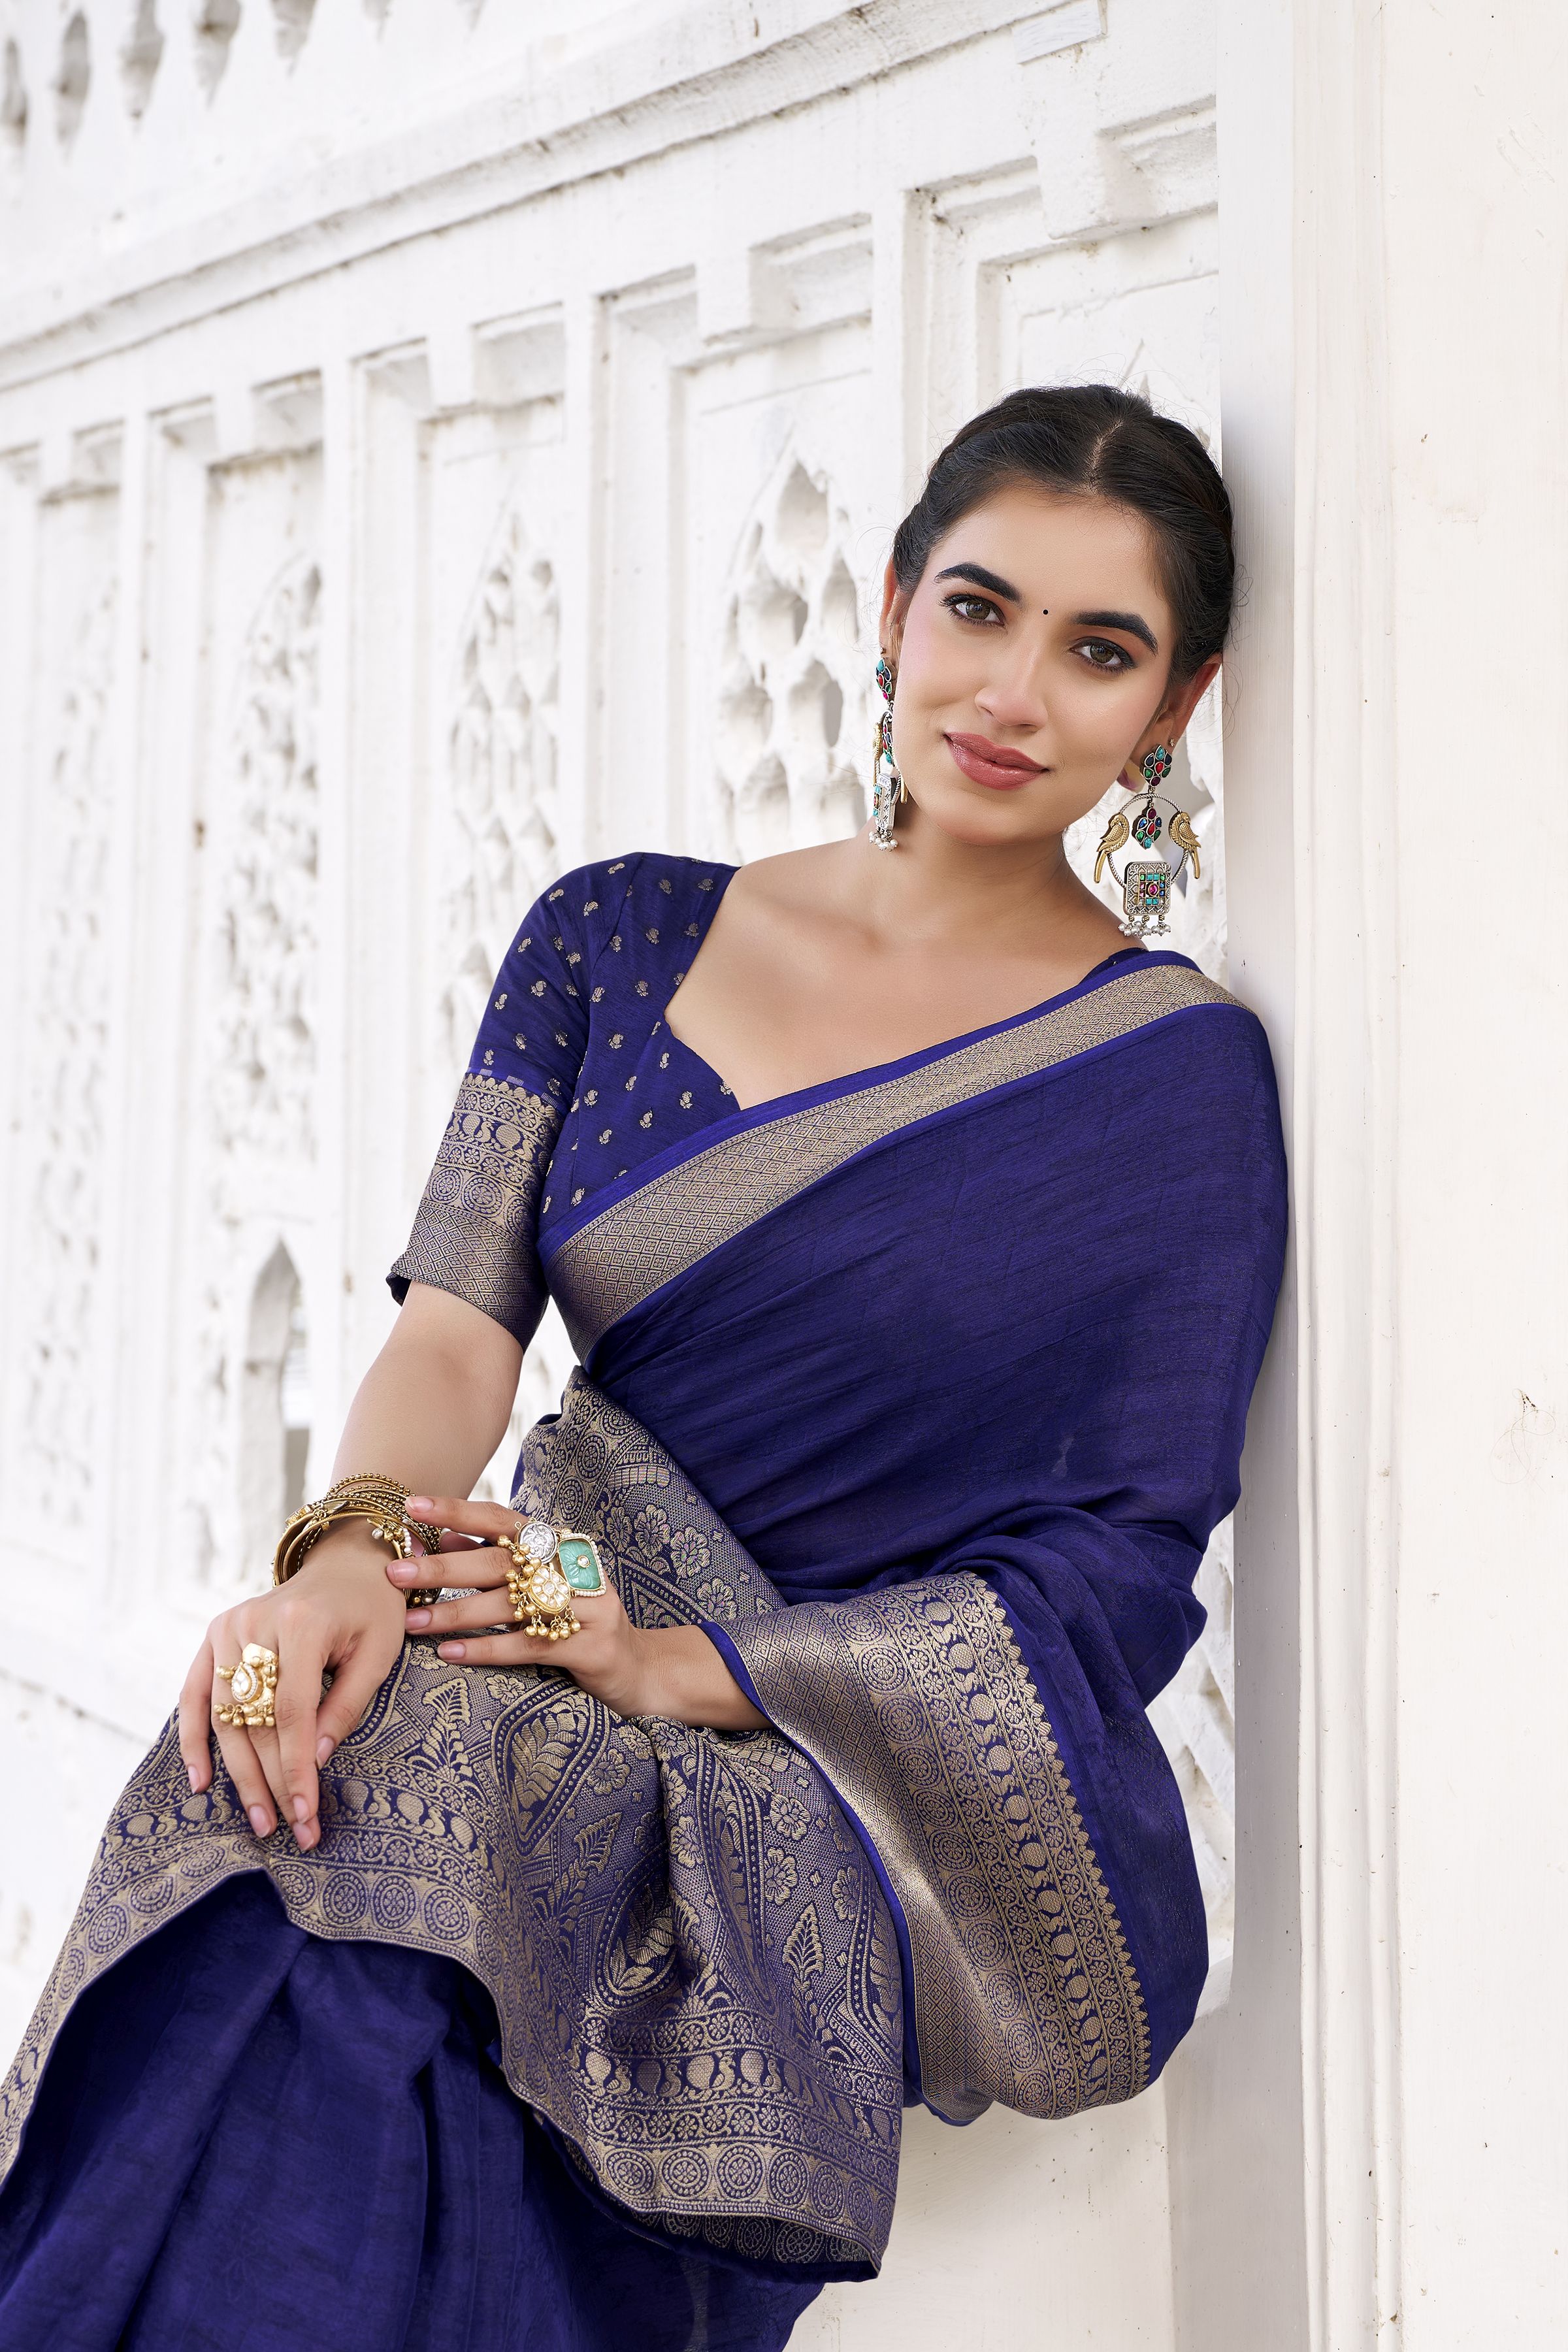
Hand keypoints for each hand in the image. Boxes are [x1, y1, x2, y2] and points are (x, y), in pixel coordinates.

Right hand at [177, 1523, 412, 1851]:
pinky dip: (194, 1739)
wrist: (347, 1563)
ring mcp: (228, 1626)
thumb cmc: (372, 1610)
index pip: (292, 1711)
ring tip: (259, 1820)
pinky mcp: (214, 1634)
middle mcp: (255, 1622)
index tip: (305, 1813)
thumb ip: (346, 1705)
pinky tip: (200, 1782)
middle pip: (256, 1719)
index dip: (296, 1767)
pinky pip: (195, 1694)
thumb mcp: (379, 1654)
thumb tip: (315, 1762)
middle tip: (289, 1830)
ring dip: (239, 1774)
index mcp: (302, 1623)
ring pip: (226, 1716)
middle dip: (273, 1781)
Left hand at [390, 1497, 653, 1717]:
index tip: (412, 1506)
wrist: (641, 1667)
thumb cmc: (579, 1621)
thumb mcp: (540, 1586)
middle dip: (443, 1568)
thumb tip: (438, 1540)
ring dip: (455, 1614)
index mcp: (559, 1544)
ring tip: (411, 1622)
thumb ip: (493, 1563)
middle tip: (395, 1572)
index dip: (457, 1511)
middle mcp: (575, 1568)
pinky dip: (486, 1649)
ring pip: (510, 1606)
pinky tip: (450, 1653)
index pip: (502, 1520)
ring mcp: (588, 1606)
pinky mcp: (591, 1646)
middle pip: (500, 1563)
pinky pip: (528, 1646)